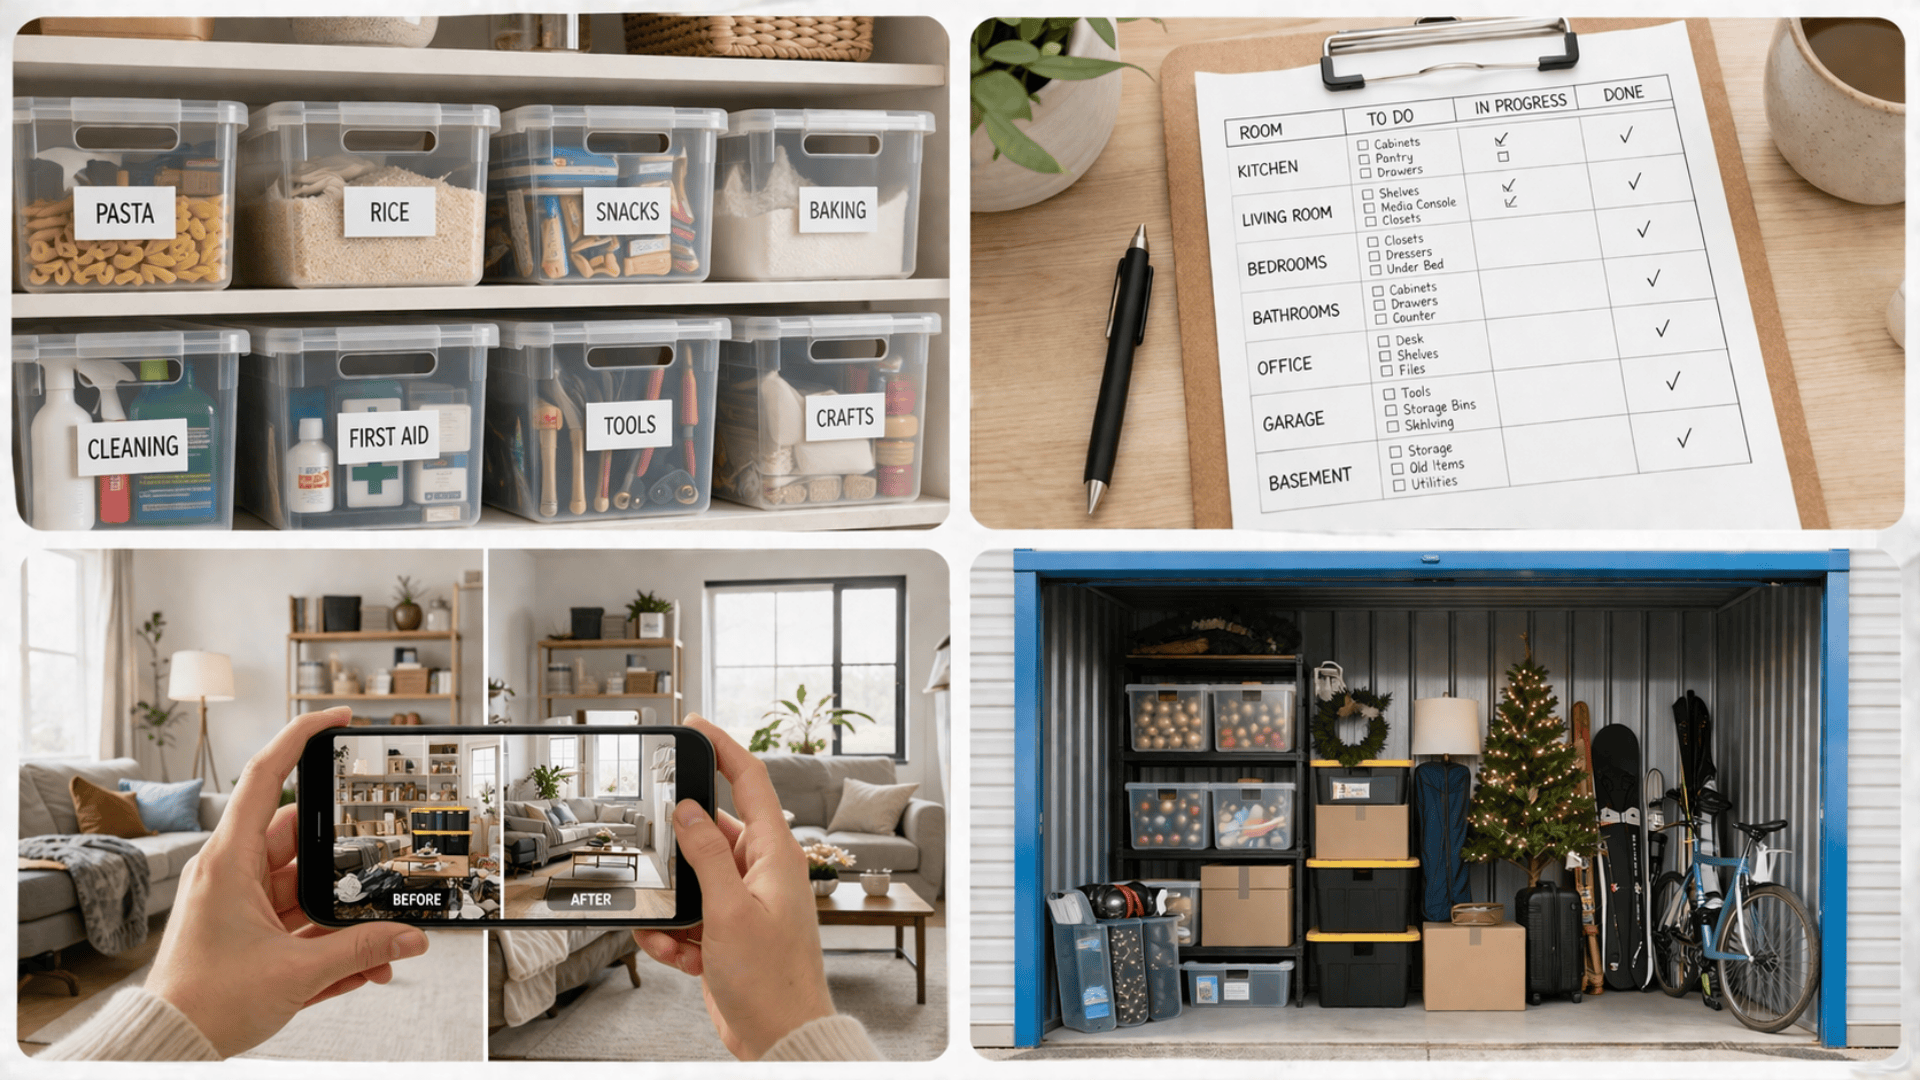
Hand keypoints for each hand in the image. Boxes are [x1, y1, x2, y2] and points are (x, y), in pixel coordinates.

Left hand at [144, 707, 429, 1056]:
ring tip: (382, 938)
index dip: (301, 739)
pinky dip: (332, 943)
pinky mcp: (250, 934)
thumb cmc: (202, 1002)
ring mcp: (241, 904)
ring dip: (344, 915)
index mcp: (229, 861)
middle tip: (388, 859)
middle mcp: (233, 874)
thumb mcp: (295, 973)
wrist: (166, 1044)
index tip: (337, 719)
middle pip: (303, 840)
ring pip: (307, 890)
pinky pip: (301, 925)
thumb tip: (409, 939)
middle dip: (349, 860)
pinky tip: (364, 967)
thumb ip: (360, 951)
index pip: (266, 778)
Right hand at [634, 716, 833, 1059]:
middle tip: (654, 854)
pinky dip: (675, 936)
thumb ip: (706, 855)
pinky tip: (675, 953)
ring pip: (693, 881)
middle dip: (678, 850)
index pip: (750, 781)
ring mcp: (745, 903)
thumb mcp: (730, 910)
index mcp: (776, 853)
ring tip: (670, 928)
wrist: (780, 1036)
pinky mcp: (728, 934)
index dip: (723, 748)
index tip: (695, 725)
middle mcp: (762, 872)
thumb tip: (687, 809)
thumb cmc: (771, 979)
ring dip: (673, 904)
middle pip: (709, 833)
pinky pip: (690, 919)